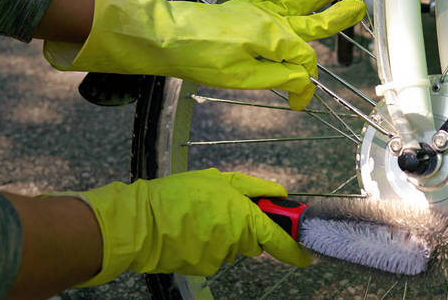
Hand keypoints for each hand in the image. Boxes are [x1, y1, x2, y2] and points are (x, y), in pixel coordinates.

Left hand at [43, 0, 365, 109]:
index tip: (297, 105)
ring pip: (295, 2)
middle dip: (336, 18)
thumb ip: (279, 77)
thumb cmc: (202, 60)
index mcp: (275, 39)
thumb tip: (305, 80)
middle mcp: (272, 20)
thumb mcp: (244, 78)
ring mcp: (257, 10)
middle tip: (358, 10)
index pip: (304, 65)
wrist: (169, 38)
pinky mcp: (242, 6)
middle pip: (312, 22)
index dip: (306, 86)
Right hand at [57, 168, 311, 285]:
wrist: (141, 222)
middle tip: (223, 210)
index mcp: (243, 217)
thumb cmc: (179, 195)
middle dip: (246, 228)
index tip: (305, 255)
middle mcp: (235, 241)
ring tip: (199, 216)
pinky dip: (207, 244)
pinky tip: (190, 230)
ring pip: (232, 247)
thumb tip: (278, 192)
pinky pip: (214, 255)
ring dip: (224, 234)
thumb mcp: (218, 179)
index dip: (293, 249)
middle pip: (253, 241)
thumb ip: (252, 187)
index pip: (278, 238)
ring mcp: (219, 257)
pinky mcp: (203, 268)